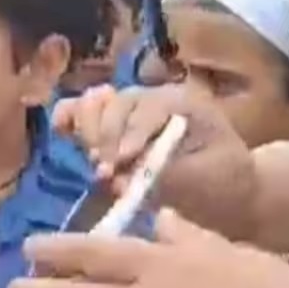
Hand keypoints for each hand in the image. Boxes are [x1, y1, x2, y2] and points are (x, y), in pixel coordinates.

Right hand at [52, 85, 256, 239]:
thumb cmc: (223, 183)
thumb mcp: (209, 179)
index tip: (121, 162)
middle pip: (117, 102)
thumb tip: (122, 179)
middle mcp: (152, 98)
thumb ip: (169, 175)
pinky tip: (62, 132)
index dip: (132, 133)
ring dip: (89, 133)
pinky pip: (79, 112)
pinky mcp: (108, 127)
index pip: (150, 107)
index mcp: (184, 103)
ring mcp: (128, 110)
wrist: (226, 188)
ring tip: (97, 164)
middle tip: (106, 171)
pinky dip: (68, 120)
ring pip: (94, 104)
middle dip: (107, 136)